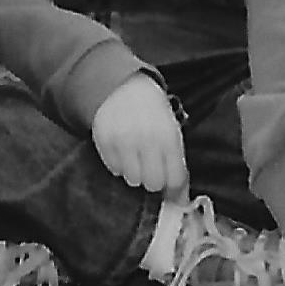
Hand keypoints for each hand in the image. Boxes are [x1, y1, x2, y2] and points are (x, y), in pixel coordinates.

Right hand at [90, 75, 187, 195]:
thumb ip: (176, 162)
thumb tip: (179, 198)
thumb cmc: (153, 113)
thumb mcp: (172, 131)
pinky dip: (119, 164)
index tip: (172, 190)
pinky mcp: (105, 141)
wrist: (123, 87)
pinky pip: (114, 169)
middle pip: (153, 183)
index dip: (174, 189)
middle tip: (152, 169)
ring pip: (132, 179)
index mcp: (169, 136)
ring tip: (136, 157)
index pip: (175, 178)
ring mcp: (124, 140)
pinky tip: (123, 150)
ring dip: (135, 173)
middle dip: (154, 180)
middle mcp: (147, 139)